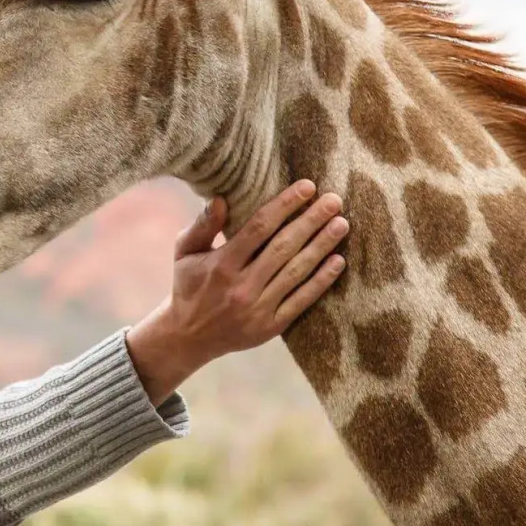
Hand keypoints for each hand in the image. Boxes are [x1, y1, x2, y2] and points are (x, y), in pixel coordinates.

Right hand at [126, 181, 346, 404]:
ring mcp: (258, 308)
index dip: (285, 205)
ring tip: (341, 224)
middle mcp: (242, 285)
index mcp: (222, 263)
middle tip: (334, 200)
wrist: (187, 337)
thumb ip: (203, 225)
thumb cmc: (188, 286)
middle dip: (311, 221)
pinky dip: (321, 281)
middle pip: (284, 247)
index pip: (259, 227)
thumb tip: (221, 199)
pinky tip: (338, 262)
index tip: (307, 187)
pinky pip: (301, 301)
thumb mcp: (184, 252)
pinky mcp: (271, 327)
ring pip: (296, 272)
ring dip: (321, 246)